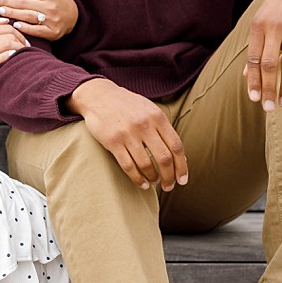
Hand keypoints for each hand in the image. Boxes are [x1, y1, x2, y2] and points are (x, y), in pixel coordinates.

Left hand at [0, 0, 77, 40]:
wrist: (74, 16)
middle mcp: (50, 6)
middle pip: (23, 3)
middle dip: (5, 1)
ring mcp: (52, 20)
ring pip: (28, 16)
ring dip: (12, 13)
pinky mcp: (52, 32)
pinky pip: (36, 31)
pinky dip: (25, 28)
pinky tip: (14, 24)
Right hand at [0, 16, 27, 88]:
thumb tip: (5, 20)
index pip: (6, 26)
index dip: (18, 32)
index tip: (23, 40)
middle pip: (9, 34)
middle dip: (22, 40)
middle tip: (26, 47)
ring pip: (7, 44)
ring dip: (19, 48)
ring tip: (23, 53)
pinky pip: (0, 58)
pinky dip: (9, 56)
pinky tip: (14, 57)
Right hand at [68, 78, 187, 190]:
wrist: (99, 96)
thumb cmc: (128, 106)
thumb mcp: (150, 110)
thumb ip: (164, 130)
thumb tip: (180, 157)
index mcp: (157, 117)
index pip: (176, 146)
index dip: (182, 166)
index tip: (182, 179)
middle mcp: (144, 125)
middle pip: (164, 158)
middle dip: (169, 177)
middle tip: (168, 186)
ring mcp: (128, 134)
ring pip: (146, 164)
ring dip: (153, 178)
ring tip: (153, 182)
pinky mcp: (112, 142)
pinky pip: (128, 166)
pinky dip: (137, 178)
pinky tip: (141, 183)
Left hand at [243, 0, 281, 110]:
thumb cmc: (280, 5)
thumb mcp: (262, 21)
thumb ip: (255, 47)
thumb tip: (246, 75)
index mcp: (257, 27)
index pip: (253, 59)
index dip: (254, 81)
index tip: (255, 100)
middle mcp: (273, 28)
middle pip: (269, 65)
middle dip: (268, 89)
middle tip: (270, 108)